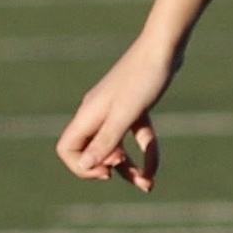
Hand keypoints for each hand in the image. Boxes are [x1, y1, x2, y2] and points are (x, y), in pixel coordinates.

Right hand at [56, 37, 179, 190]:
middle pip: (93, 153)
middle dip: (110, 170)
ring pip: (117, 150)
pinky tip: (155, 171)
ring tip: (148, 184)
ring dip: (130, 170)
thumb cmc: (144, 77)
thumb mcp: (126, 113)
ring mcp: (117, 112)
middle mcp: (98, 115)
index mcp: (89, 114)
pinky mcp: (136, 110)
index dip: (82, 167)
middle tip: (129, 171)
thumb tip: (86, 166)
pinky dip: (146, 154)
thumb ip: (106, 140)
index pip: (67, 149)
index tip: (105, 171)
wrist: (165, 47)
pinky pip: (136, 139)